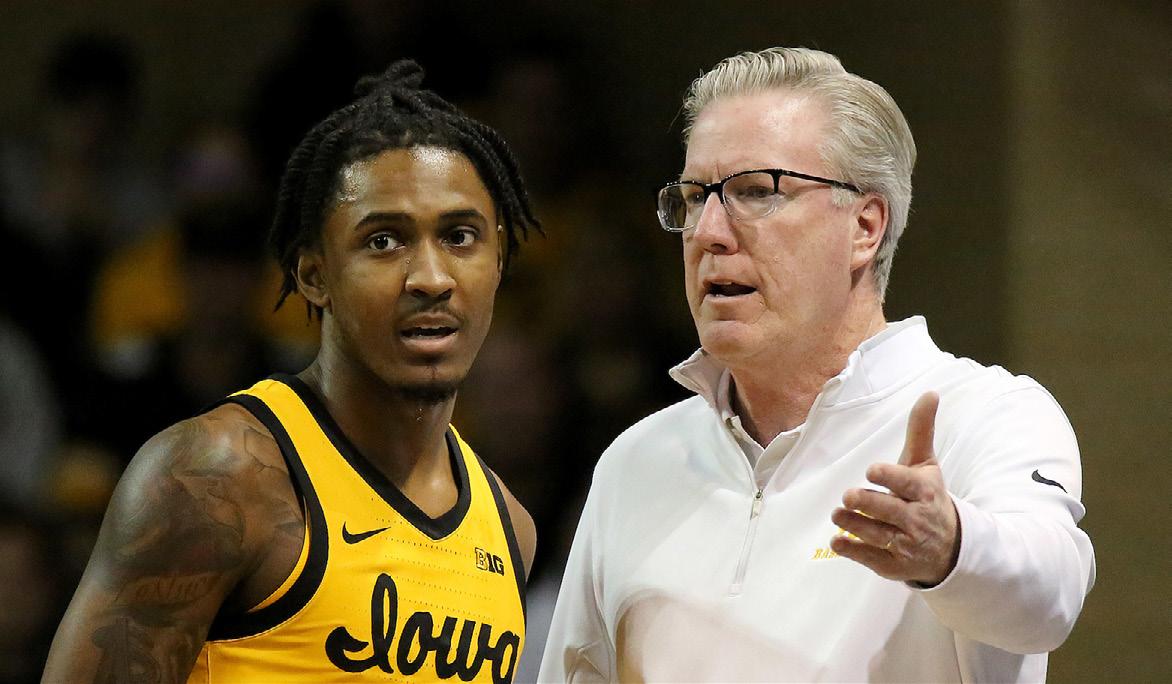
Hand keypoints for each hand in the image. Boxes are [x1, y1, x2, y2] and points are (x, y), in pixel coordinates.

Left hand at [830, 392, 960, 585]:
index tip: (871, 471)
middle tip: (848, 496)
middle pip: (889, 511)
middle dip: (867, 503)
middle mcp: (918, 520)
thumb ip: (921, 430)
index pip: (907, 484)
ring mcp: (907, 545)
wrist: (950, 546)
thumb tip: (930, 392)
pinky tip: (837, 542)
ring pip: (877, 534)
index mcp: (926, 492)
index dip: (889, 478)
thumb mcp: (926, 464)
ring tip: (837, 514)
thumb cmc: (929, 497)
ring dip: (853, 525)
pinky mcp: (895, 565)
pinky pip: (872, 559)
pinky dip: (853, 551)